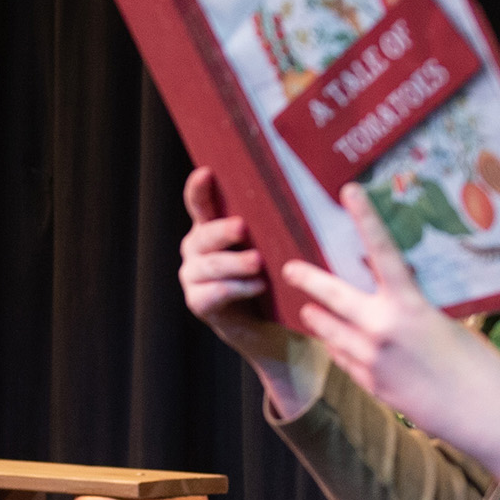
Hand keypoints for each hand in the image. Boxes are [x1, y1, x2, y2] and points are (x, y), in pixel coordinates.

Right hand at [179, 168, 325, 416]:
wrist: (268, 326)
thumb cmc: (273, 276)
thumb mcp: (274, 245)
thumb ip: (272, 223)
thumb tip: (306, 192)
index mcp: (211, 227)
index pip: (199, 203)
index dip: (199, 188)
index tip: (206, 173)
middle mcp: (196, 249)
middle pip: (201, 235)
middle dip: (221, 231)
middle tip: (242, 228)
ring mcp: (193, 276)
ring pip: (206, 265)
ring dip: (233, 263)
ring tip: (258, 264)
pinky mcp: (198, 302)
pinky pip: (212, 293)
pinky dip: (235, 289)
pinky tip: (257, 287)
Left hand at [279, 186, 499, 482]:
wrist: (484, 416)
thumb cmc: (481, 366)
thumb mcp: (448, 324)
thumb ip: (416, 309)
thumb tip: (399, 299)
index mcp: (410, 306)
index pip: (382, 251)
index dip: (365, 218)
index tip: (348, 192)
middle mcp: (382, 330)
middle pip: (332, 297)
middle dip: (308, 282)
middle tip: (289, 269)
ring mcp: (372, 361)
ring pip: (329, 332)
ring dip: (317, 319)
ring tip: (307, 309)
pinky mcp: (372, 386)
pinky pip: (344, 359)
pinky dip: (337, 347)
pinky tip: (334, 343)